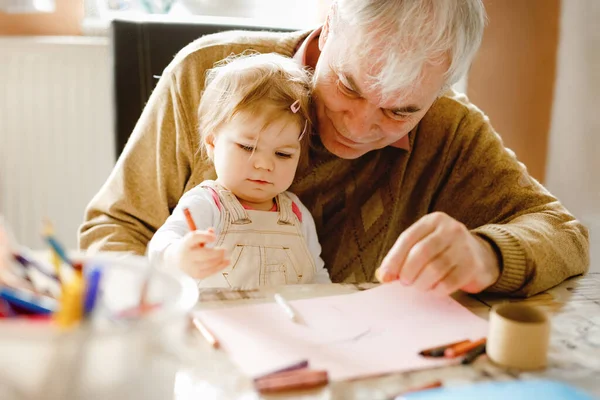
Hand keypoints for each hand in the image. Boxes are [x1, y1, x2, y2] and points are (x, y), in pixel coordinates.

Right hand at [164, 228, 229, 278]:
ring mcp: (191, 266)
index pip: (194, 237)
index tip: (214, 238)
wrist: (177, 260)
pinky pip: (210, 271)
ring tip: (226, 256)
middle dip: (216, 252)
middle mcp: (187, 255)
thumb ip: (204, 234)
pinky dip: (220, 267)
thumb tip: (212, 231)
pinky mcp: (196, 274)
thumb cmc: (190, 246)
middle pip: (203, 254)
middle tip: (225, 250)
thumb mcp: (194, 238)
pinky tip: (226, 262)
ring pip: (208, 264)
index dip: (205, 236)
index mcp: (186, 243)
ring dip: (220, 259)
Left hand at [376, 212, 499, 294]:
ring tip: (419, 285)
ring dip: (421, 283)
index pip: (408, 238)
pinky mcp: (473, 266)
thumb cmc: (443, 250)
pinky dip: (436, 290)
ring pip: (434, 269)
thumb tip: (383, 276)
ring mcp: (464, 247)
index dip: (393, 259)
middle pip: (421, 253)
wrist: (481, 255)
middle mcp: (451, 230)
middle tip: (405, 282)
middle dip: (408, 272)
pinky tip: (433, 289)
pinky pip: (448, 282)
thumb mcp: (424, 243)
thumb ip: (403, 256)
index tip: (385, 276)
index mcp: (434, 221)